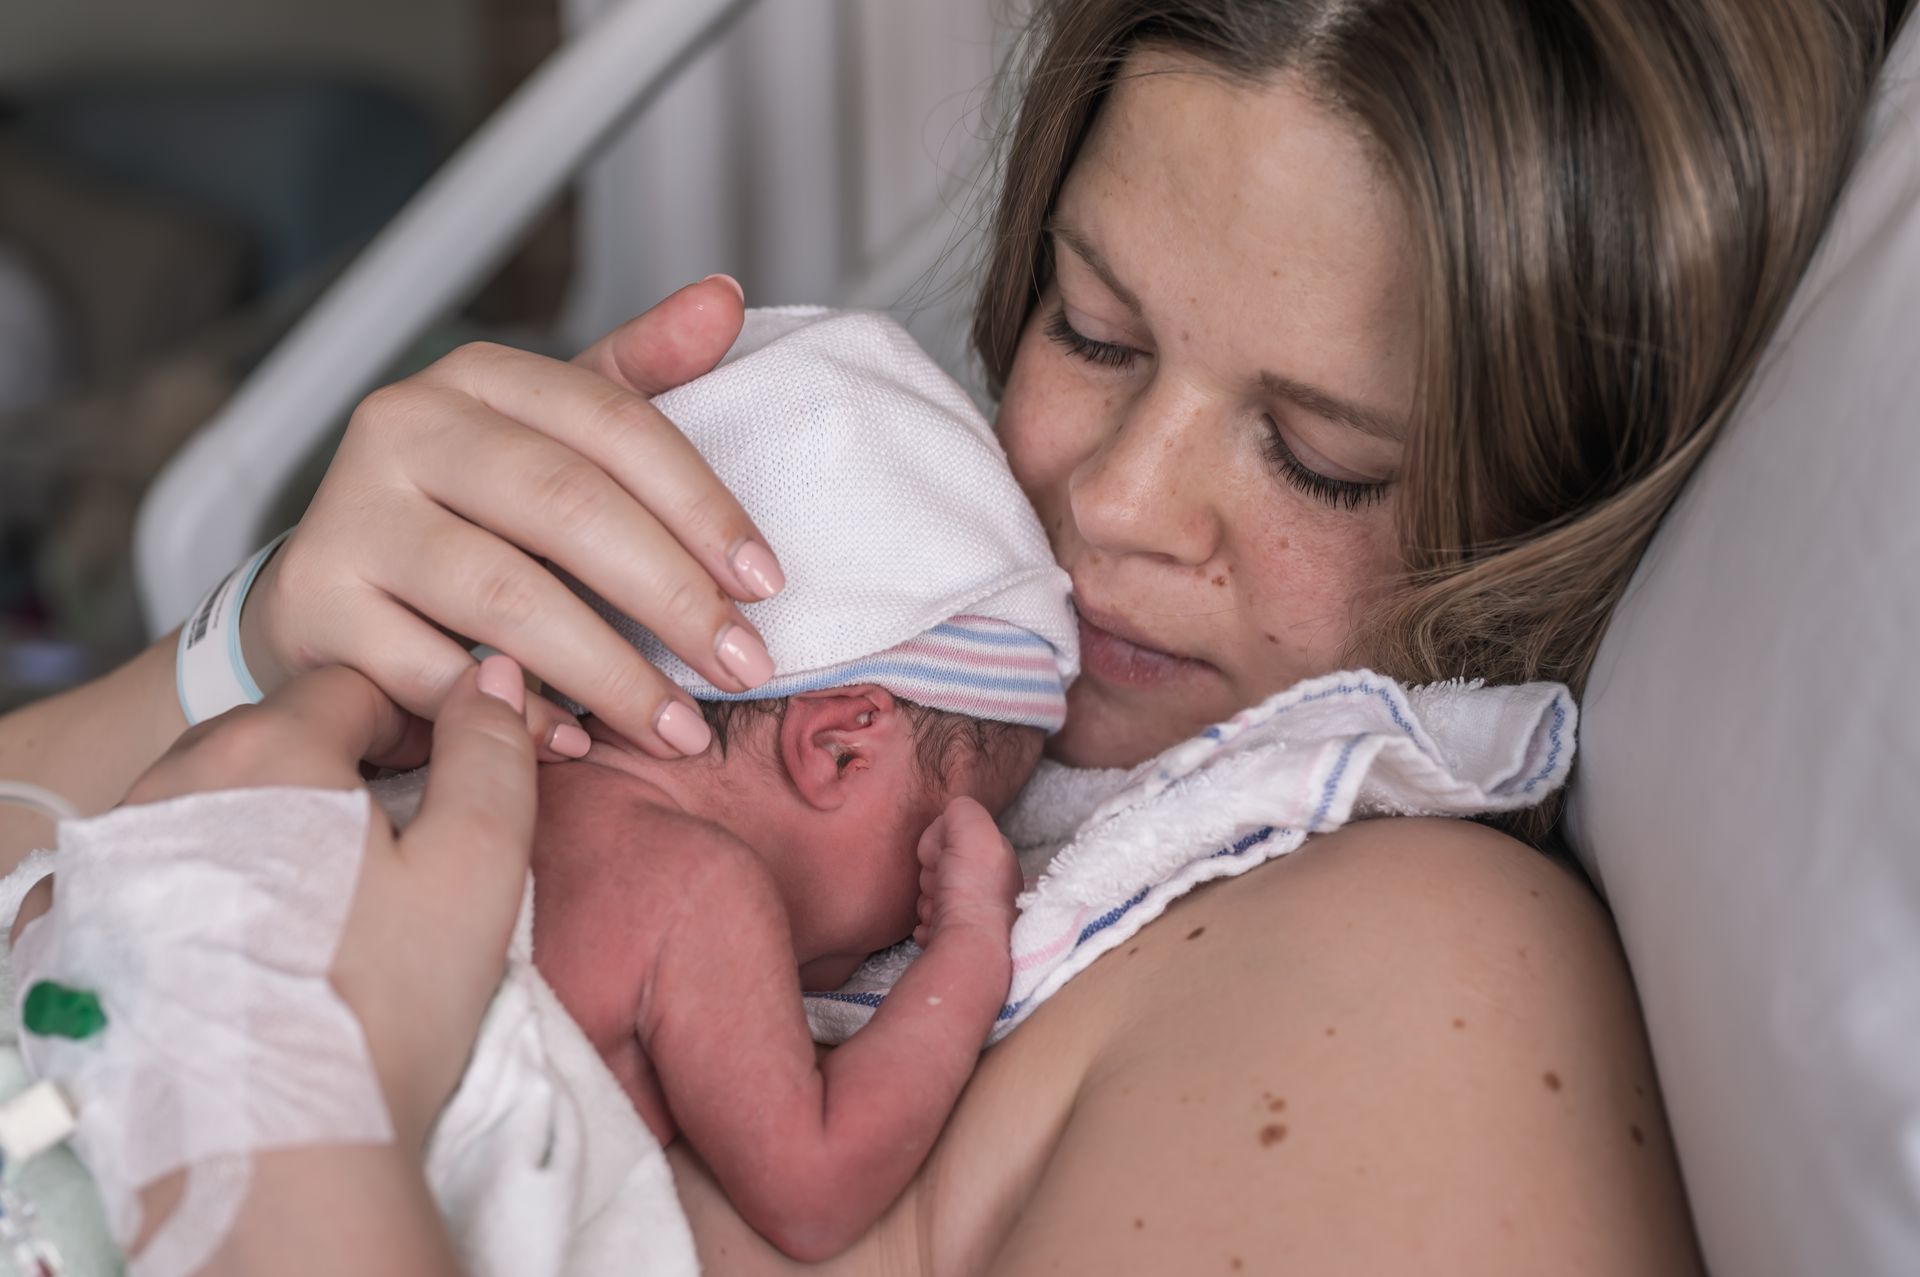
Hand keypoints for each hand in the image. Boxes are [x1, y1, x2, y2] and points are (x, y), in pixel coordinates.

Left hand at [14, 657, 538, 1150]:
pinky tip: (239, 948)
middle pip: (271, 740)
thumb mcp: (478, 865)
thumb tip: (492, 679)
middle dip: (333, 777)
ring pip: (204, 804)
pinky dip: (190, 890)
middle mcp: (164, 785)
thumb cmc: (383, 1007)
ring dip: (260, 831)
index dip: (411, 725)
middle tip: (389, 859)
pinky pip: (143, 874)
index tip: (440, 784)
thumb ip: (492, 752)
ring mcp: (106, 862)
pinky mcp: (73, 934)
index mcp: (267, 752)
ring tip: (316, 913)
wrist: (275, 1154)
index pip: (350, 689)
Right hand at [237, 275, 784, 759]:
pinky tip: (577, 742)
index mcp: (480, 377)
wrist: (332, 592)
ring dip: (610, 673)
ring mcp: (351, 514)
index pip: (615, 424)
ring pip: (506, 595)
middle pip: (568, 506)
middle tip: (745, 667)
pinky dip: (517, 715)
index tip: (767, 584)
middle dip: (673, 598)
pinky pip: (435, 670)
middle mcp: (404, 426)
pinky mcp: (317, 602)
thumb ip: (641, 374)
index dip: (703, 506)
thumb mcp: (556, 435)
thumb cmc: (470, 514)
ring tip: (679, 727)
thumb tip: (725, 296)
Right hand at [911, 796, 1021, 948]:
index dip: (941, 844)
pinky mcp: (958, 944)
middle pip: (942, 869)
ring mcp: (976, 919)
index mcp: (998, 860)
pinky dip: (928, 926)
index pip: (957, 839)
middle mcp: (993, 890)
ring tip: (937, 909)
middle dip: (932, 875)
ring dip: (928, 901)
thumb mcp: (973, 829)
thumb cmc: (973, 889)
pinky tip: (936, 928)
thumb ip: (962, 811)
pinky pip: (929, 925)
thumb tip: (948, 818)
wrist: (967, 947)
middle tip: (938, 884)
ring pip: (933, 897)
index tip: (940, 857)